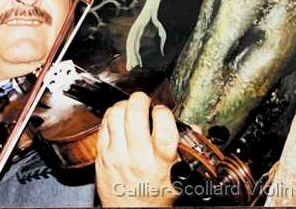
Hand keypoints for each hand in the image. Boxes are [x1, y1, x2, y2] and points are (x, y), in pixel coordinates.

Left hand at [96, 92, 178, 206]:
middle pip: (134, 116)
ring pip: (115, 115)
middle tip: (144, 100)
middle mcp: (137, 157)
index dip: (163, 112)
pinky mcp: (102, 154)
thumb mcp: (177, 176)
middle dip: (140, 99)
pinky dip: (111, 116)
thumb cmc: (154, 195)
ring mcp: (116, 155)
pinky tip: (118, 118)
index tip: (162, 110)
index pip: (163, 130)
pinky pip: (103, 125)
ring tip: (130, 107)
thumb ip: (185, 150)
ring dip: (124, 105)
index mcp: (160, 163)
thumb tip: (193, 127)